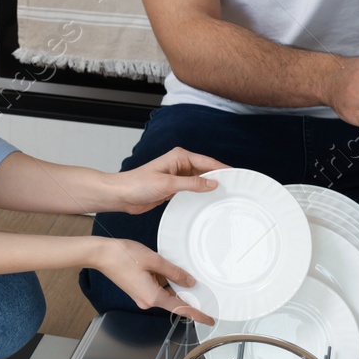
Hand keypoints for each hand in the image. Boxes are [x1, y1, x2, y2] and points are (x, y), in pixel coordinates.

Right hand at [89, 237, 214, 324]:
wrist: (102, 255)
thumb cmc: (123, 256)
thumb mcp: (154, 261)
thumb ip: (174, 273)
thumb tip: (190, 282)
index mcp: (153, 297)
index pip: (181, 309)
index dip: (197, 314)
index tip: (209, 320)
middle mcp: (147, 301)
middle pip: (174, 300)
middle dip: (185, 291)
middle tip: (195, 280)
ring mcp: (142, 297)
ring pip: (166, 292)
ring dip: (172, 282)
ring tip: (169, 266)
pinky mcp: (139, 291)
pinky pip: (157, 288)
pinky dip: (164, 280)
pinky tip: (163, 268)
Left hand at [107, 147, 228, 214]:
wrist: (121, 195)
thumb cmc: (137, 184)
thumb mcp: (168, 184)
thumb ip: (192, 184)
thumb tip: (212, 183)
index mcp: (179, 156)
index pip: (207, 162)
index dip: (223, 169)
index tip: (237, 176)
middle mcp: (179, 164)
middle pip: (205, 171)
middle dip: (219, 179)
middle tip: (235, 189)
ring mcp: (177, 176)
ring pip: (199, 181)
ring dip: (209, 188)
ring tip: (225, 197)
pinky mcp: (173, 188)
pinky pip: (192, 190)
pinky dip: (200, 195)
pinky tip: (208, 202)